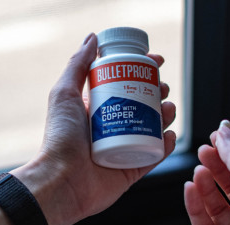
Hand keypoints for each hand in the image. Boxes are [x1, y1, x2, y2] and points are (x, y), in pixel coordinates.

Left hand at [12, 33, 175, 224]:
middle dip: (157, 92)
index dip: (143, 72)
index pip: (126, 84)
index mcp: (99, 109)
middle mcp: (114, 126)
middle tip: (161, 88)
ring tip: (167, 109)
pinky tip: (170, 135)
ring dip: (167, 115)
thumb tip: (92, 38)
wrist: (62, 181)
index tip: (155, 61)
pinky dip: (167, 144)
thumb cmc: (60, 138)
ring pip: (154, 127)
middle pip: (144, 104)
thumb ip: (77, 65)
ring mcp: (125, 147)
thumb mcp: (64, 94)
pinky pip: (156, 154)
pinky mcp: (133, 169)